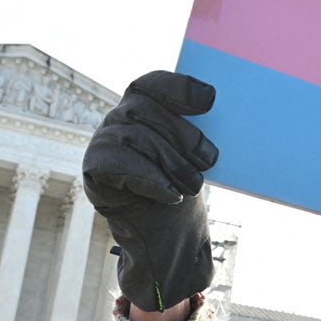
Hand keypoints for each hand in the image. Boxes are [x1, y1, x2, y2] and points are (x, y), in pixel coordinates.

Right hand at [82, 71, 218, 312]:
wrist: (165, 236)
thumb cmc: (182, 188)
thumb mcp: (194, 156)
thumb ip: (196, 131)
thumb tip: (225, 110)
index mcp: (143, 106)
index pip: (152, 84)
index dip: (178, 86)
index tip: (209, 99)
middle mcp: (119, 119)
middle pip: (146, 109)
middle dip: (182, 134)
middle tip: (209, 159)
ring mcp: (104, 143)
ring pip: (136, 137)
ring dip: (171, 163)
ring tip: (192, 185)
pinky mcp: (94, 170)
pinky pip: (120, 166)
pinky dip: (151, 181)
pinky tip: (171, 196)